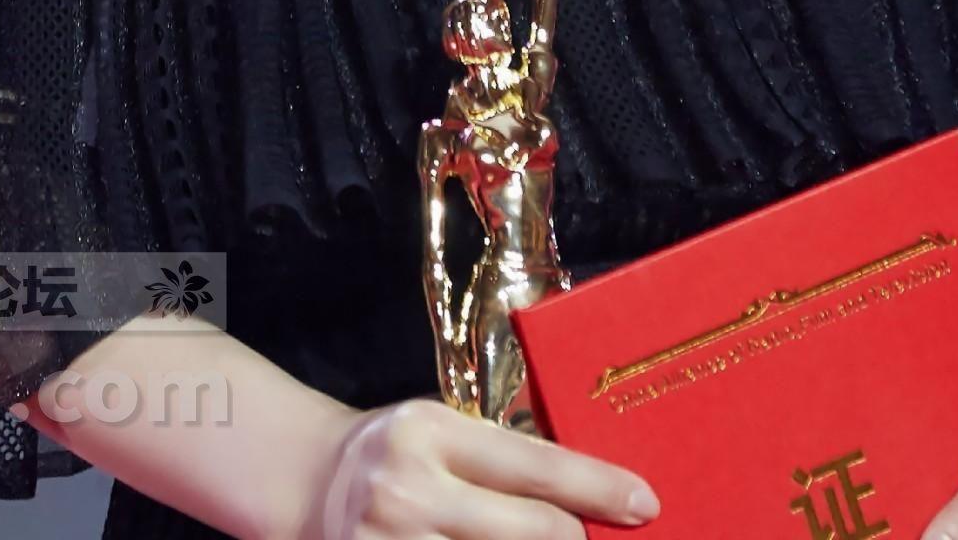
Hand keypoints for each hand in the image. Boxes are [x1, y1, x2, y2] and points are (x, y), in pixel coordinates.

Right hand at [308, 396, 660, 539]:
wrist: (311, 482)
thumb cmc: (397, 452)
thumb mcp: (443, 428)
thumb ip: (502, 459)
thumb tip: (587, 496)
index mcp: (433, 431)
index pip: (534, 465)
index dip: (597, 488)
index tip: (645, 505)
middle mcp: (410, 489)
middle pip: (529, 533)